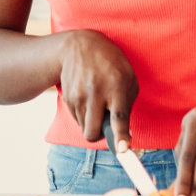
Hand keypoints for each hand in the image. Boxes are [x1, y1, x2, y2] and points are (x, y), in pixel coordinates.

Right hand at [58, 29, 138, 149]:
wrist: (79, 46)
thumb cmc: (110, 63)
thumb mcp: (127, 76)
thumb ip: (128, 103)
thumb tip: (126, 133)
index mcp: (116, 86)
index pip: (118, 116)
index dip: (120, 135)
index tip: (122, 149)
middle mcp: (96, 92)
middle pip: (93, 132)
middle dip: (99, 136)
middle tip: (105, 127)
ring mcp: (79, 95)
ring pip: (84, 128)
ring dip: (91, 123)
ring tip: (96, 104)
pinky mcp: (67, 97)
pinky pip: (77, 119)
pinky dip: (83, 115)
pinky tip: (87, 98)